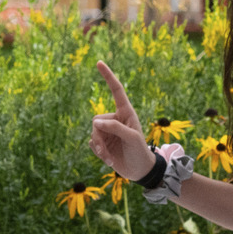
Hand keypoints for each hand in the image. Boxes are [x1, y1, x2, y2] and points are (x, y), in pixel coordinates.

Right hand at [89, 61, 158, 181]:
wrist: (139, 171)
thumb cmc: (140, 151)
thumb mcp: (132, 138)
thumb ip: (115, 127)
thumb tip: (96, 122)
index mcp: (126, 112)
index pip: (116, 91)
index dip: (108, 76)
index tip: (99, 62)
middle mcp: (115, 120)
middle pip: (97, 121)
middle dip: (100, 136)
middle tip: (106, 150)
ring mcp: (108, 132)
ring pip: (93, 134)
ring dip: (99, 147)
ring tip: (109, 158)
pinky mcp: (103, 143)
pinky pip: (92, 143)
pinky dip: (98, 153)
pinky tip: (109, 160)